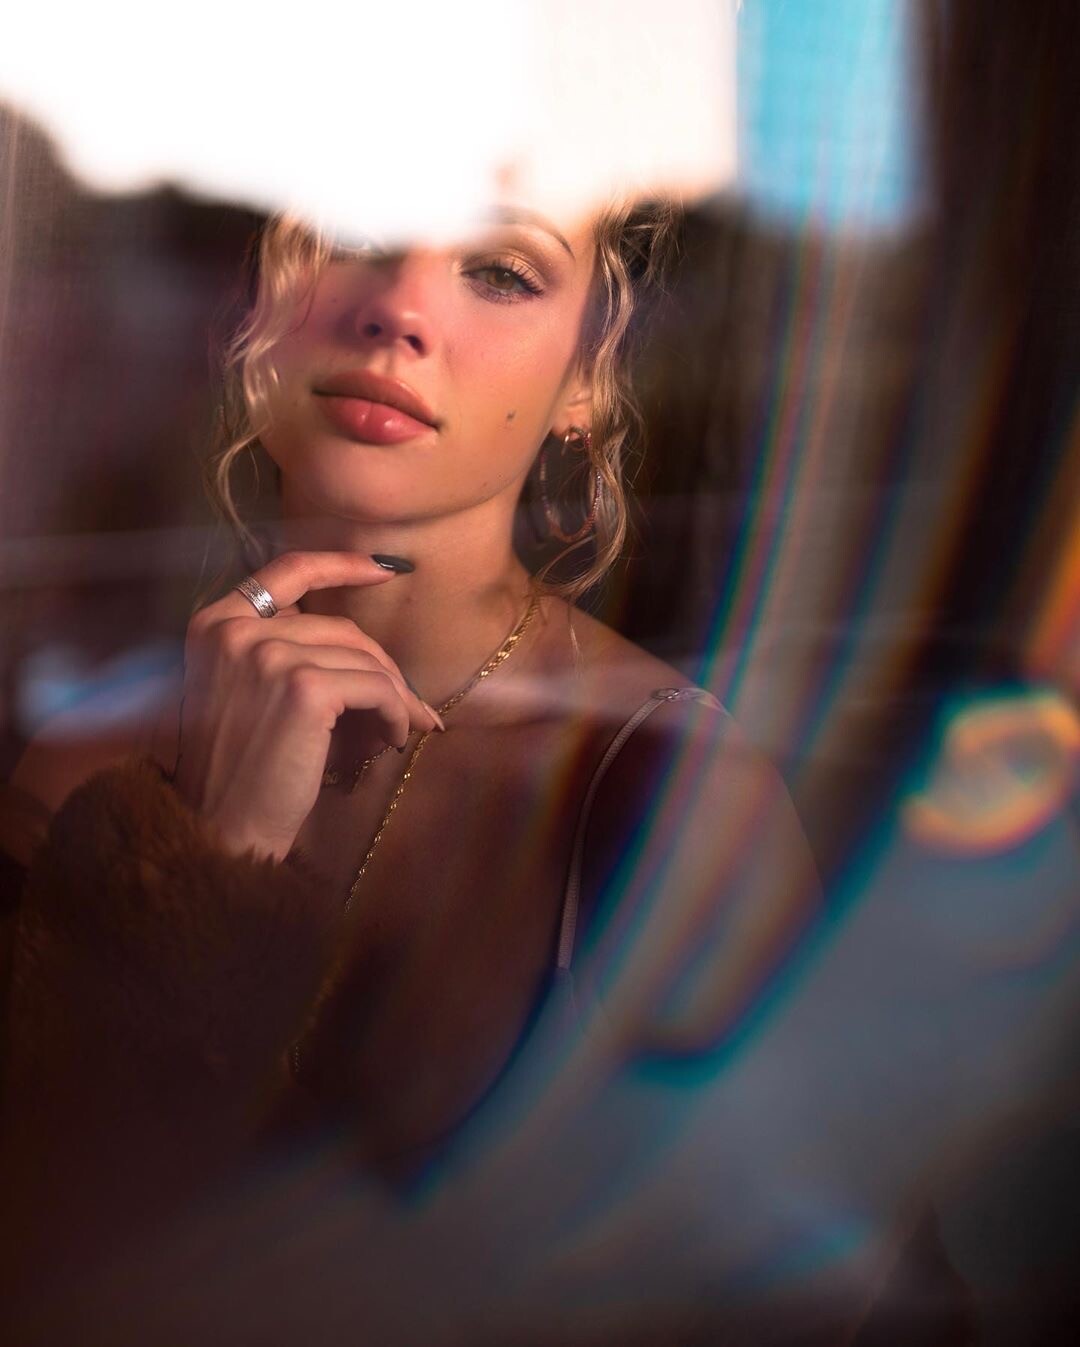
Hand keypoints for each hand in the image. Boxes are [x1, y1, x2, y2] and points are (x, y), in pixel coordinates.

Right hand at [173, 551, 441, 862]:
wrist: (221, 826)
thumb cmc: (239, 769)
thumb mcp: (241, 691)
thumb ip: (278, 649)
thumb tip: (359, 643)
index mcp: (213, 623)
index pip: (287, 571)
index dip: (342, 564)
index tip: (386, 568)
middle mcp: (235, 630)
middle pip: (339, 627)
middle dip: (381, 665)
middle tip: (408, 703)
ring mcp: (267, 655)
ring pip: (363, 658)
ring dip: (394, 695)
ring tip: (401, 727)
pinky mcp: (304, 688)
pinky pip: (375, 687)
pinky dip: (395, 712)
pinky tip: (393, 738)